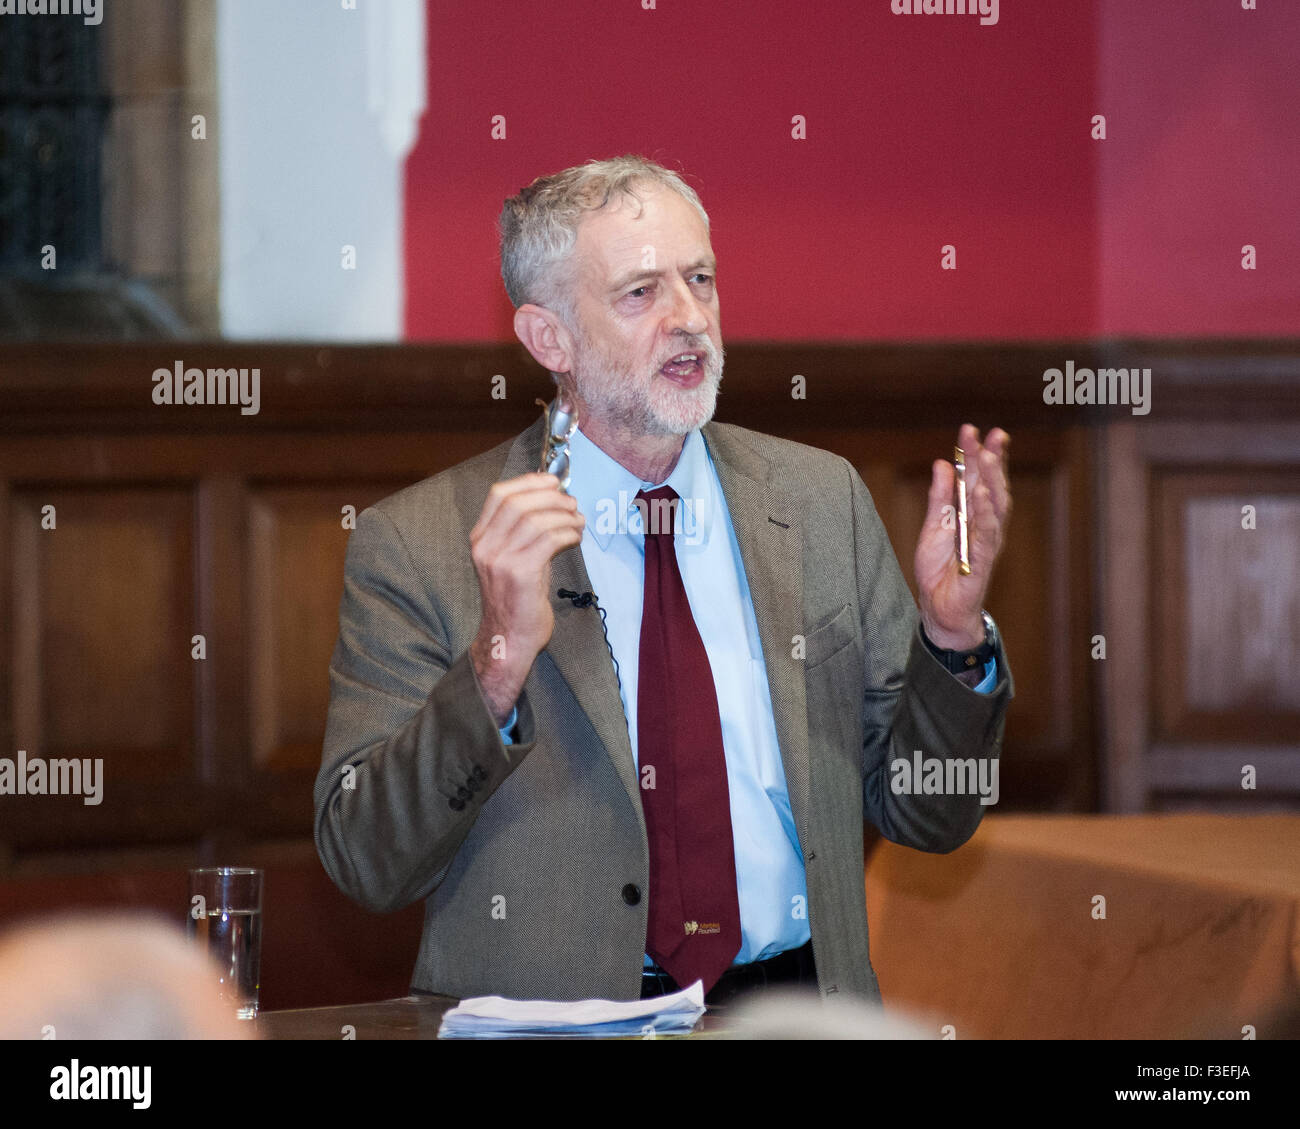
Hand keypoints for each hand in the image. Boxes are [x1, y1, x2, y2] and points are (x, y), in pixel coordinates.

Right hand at [468, 473, 584, 724]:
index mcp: (480, 538)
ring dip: (563, 515)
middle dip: (551, 497)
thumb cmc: (517, 599)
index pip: (499, 495)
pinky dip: (567, 533)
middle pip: (518, 502)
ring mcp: (500, 560)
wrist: (509, 638)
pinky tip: (576, 537)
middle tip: (572, 503)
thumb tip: (556, 502)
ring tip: (578, 521)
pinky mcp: (520, 574)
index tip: (553, 482)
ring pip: (535, 519)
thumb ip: (525, 532)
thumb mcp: (513, 558)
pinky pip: (548, 540)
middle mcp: (485, 547)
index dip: (529, 482)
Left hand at [913, 424, 1010, 649]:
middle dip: (990, 460)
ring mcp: (986, 545)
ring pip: (994, 509)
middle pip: (991, 488)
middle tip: (987, 436)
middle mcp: (986, 526)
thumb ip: (939, 497)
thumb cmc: (941, 569)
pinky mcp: (980, 564)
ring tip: (986, 459)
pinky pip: (985, 538)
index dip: (980, 454)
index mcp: (974, 515)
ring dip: (991, 482)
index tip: (975, 430)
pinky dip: (985, 516)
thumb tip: (943, 463)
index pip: (980, 479)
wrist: (940, 609)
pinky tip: (981, 497)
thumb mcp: (934, 526)